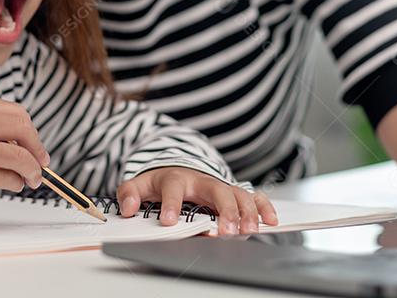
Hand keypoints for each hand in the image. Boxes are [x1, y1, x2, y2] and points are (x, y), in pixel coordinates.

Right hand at [0, 96, 49, 203]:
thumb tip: (20, 141)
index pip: (17, 113)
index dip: (31, 131)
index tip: (34, 145)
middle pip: (23, 131)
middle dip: (37, 150)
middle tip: (40, 163)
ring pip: (19, 157)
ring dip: (31, 170)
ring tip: (30, 179)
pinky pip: (4, 178)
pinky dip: (15, 182)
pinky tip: (12, 184)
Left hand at [116, 167, 278, 234]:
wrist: (178, 165)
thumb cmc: (161, 182)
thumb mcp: (140, 184)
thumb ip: (129, 194)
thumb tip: (126, 209)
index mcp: (176, 177)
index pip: (173, 187)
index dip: (170, 204)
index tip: (168, 221)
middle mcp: (202, 180)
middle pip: (216, 190)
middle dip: (223, 210)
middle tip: (224, 231)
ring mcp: (219, 185)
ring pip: (237, 194)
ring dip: (245, 212)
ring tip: (247, 230)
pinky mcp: (232, 192)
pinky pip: (252, 196)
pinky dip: (263, 207)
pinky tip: (270, 221)